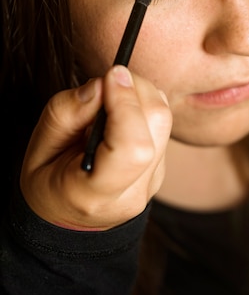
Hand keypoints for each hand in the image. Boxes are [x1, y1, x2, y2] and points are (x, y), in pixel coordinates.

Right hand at [20, 66, 171, 229]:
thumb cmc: (47, 181)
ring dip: (140, 95)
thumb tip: (101, 85)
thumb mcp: (38, 149)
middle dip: (136, 87)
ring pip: (164, 120)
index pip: (133, 147)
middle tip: (108, 80)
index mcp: (96, 195)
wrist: (67, 219)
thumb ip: (66, 113)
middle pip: (158, 123)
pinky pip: (161, 126)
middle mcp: (133, 192)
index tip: (110, 75)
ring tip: (108, 101)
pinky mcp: (160, 169)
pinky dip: (142, 108)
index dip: (126, 103)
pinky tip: (117, 117)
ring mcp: (152, 182)